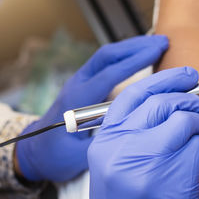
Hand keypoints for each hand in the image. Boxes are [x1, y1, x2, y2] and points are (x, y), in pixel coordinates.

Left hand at [15, 34, 168, 181]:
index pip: (109, 73)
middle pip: (107, 56)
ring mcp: (80, 82)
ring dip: (131, 48)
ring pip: (106, 57)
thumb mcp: (78, 156)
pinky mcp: (85, 85)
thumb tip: (136, 136)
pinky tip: (142, 58)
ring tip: (158, 44)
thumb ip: (104, 145)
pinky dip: (126, 57)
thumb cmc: (54, 155)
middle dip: (136, 46)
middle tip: (163, 41)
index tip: (157, 51)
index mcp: (77, 99)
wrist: (35, 151)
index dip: (135, 61)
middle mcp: (78, 84)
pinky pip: (106, 65)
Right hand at [88, 67, 198, 198]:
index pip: (135, 95)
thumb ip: (132, 133)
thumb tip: (170, 101)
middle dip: (193, 103)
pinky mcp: (173, 177)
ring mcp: (147, 160)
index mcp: (106, 140)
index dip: (165, 80)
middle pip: (164, 103)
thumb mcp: (114, 165)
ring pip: (187, 120)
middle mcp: (123, 146)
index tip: (185, 77)